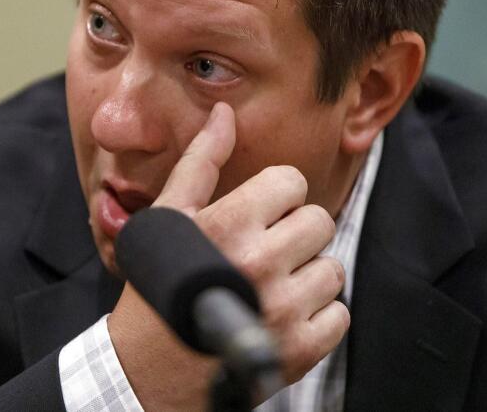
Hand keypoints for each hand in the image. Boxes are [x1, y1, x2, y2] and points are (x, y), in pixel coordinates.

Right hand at [107, 103, 349, 409]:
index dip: (275, 199)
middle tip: (264, 257)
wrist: (147, 371)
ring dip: (307, 278)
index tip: (256, 220)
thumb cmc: (159, 286)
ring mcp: (282, 309)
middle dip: (295, 236)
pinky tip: (282, 321)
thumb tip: (225, 113)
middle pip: (319, 221)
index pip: (292, 182)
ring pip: (332, 269)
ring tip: (270, 291)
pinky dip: (318, 319)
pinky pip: (339, 315)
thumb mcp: (169, 218)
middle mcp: (259, 262)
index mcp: (229, 223)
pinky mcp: (299, 349)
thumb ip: (201, 162)